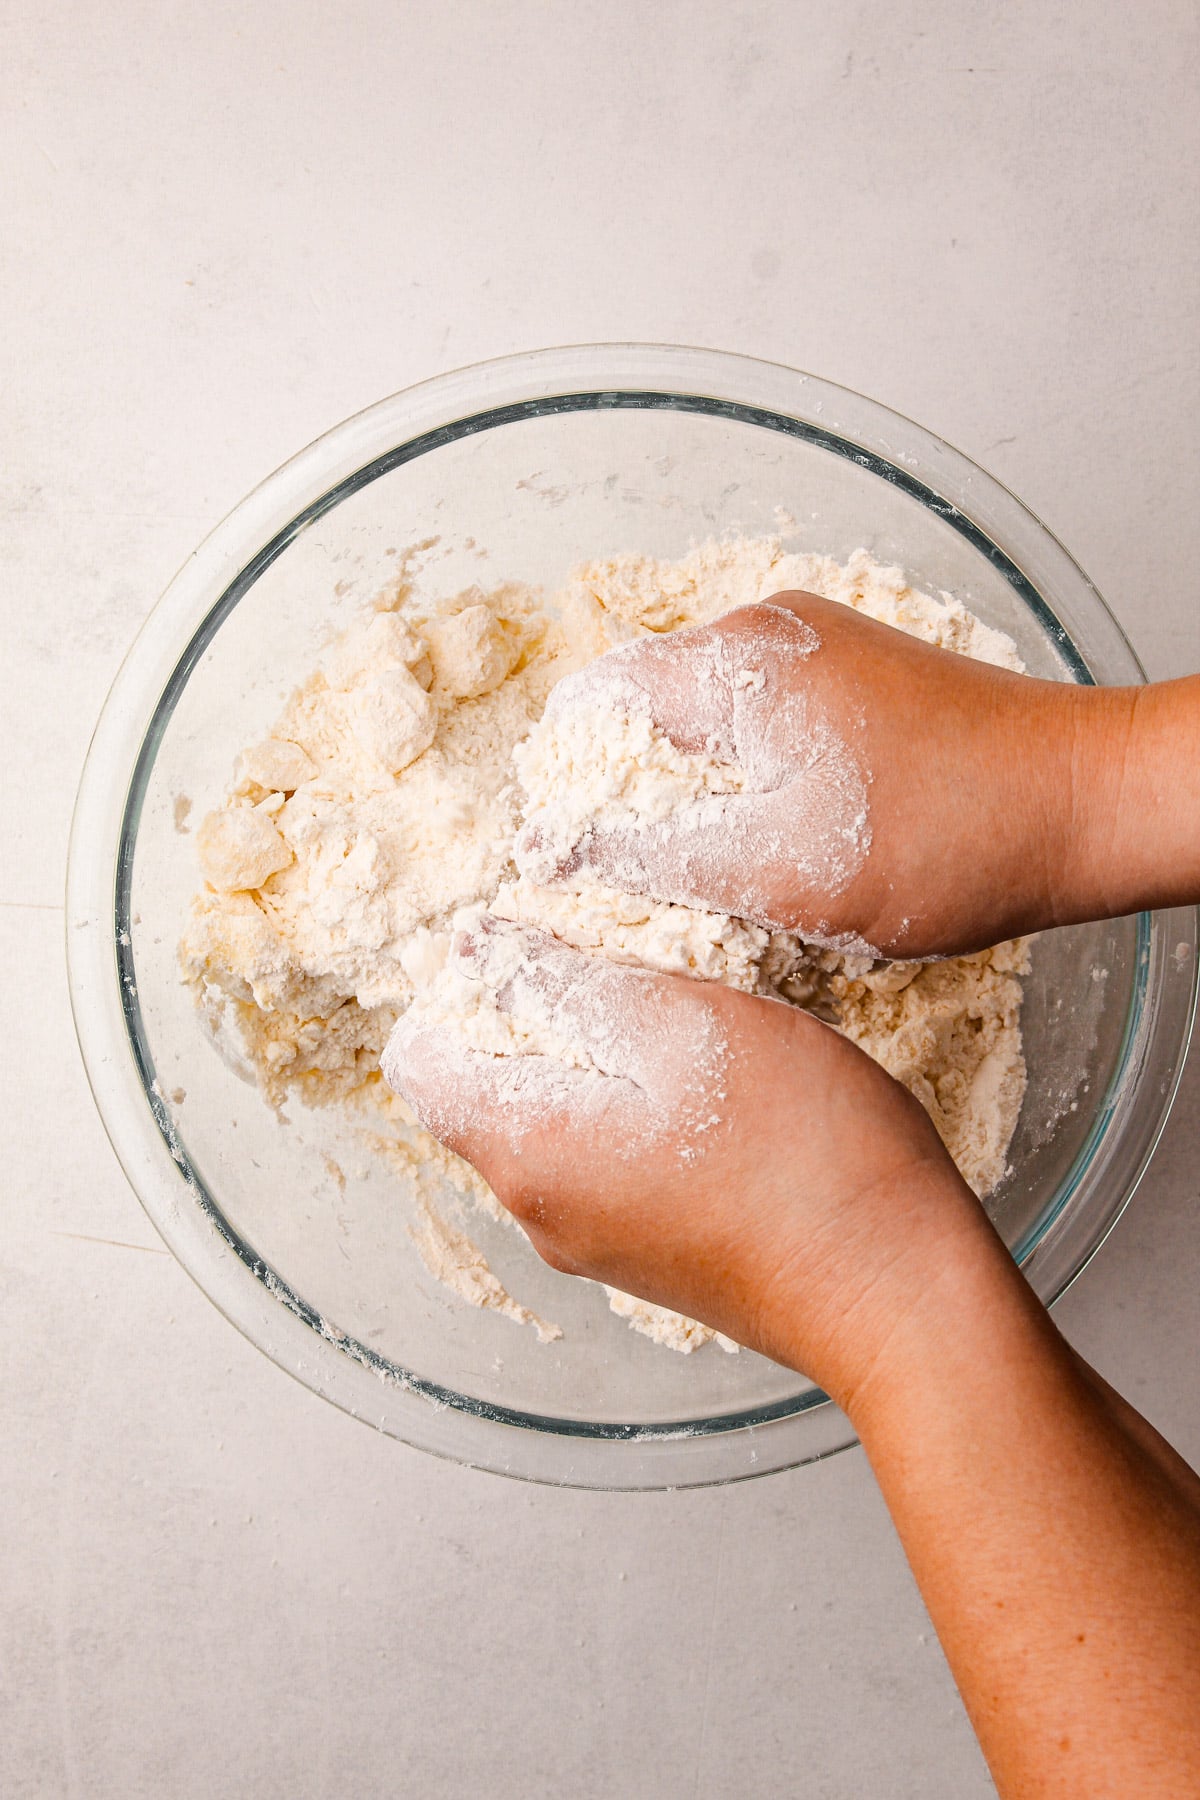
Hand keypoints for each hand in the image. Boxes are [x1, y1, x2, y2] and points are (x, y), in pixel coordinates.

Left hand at [383, 913, 988, 1402]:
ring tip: (682, 1013)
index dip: (461, 983)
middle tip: (624, 961)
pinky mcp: (653, 1258)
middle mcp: (539, 1212)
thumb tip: (480, 952)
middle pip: (487, 1089)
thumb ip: (567, 982)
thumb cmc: (802, 1151)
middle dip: (533, 1012)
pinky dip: (637, 1109)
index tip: (532, 941)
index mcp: (525, 1150)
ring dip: (596, 1058)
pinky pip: (608, 1165)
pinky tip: (715, 1083)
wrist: (900, 1294)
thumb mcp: (684, 1025)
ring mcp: (597, 1244)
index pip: (420, 1059)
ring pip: (555, 1123)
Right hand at [516, 592, 1124, 958]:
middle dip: (624, 790)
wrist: (1085, 800)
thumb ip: (653, 856)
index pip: (594, 700)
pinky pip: (760, 721)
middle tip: (633, 877)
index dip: (562, 781)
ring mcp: (817, 644)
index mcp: (739, 659)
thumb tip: (553, 851)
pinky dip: (743, 779)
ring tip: (705, 869)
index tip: (563, 857)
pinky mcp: (853, 674)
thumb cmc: (947, 838)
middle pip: (644, 705)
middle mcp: (769, 628)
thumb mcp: (780, 870)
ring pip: (703, 719)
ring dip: (688, 791)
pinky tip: (769, 840)